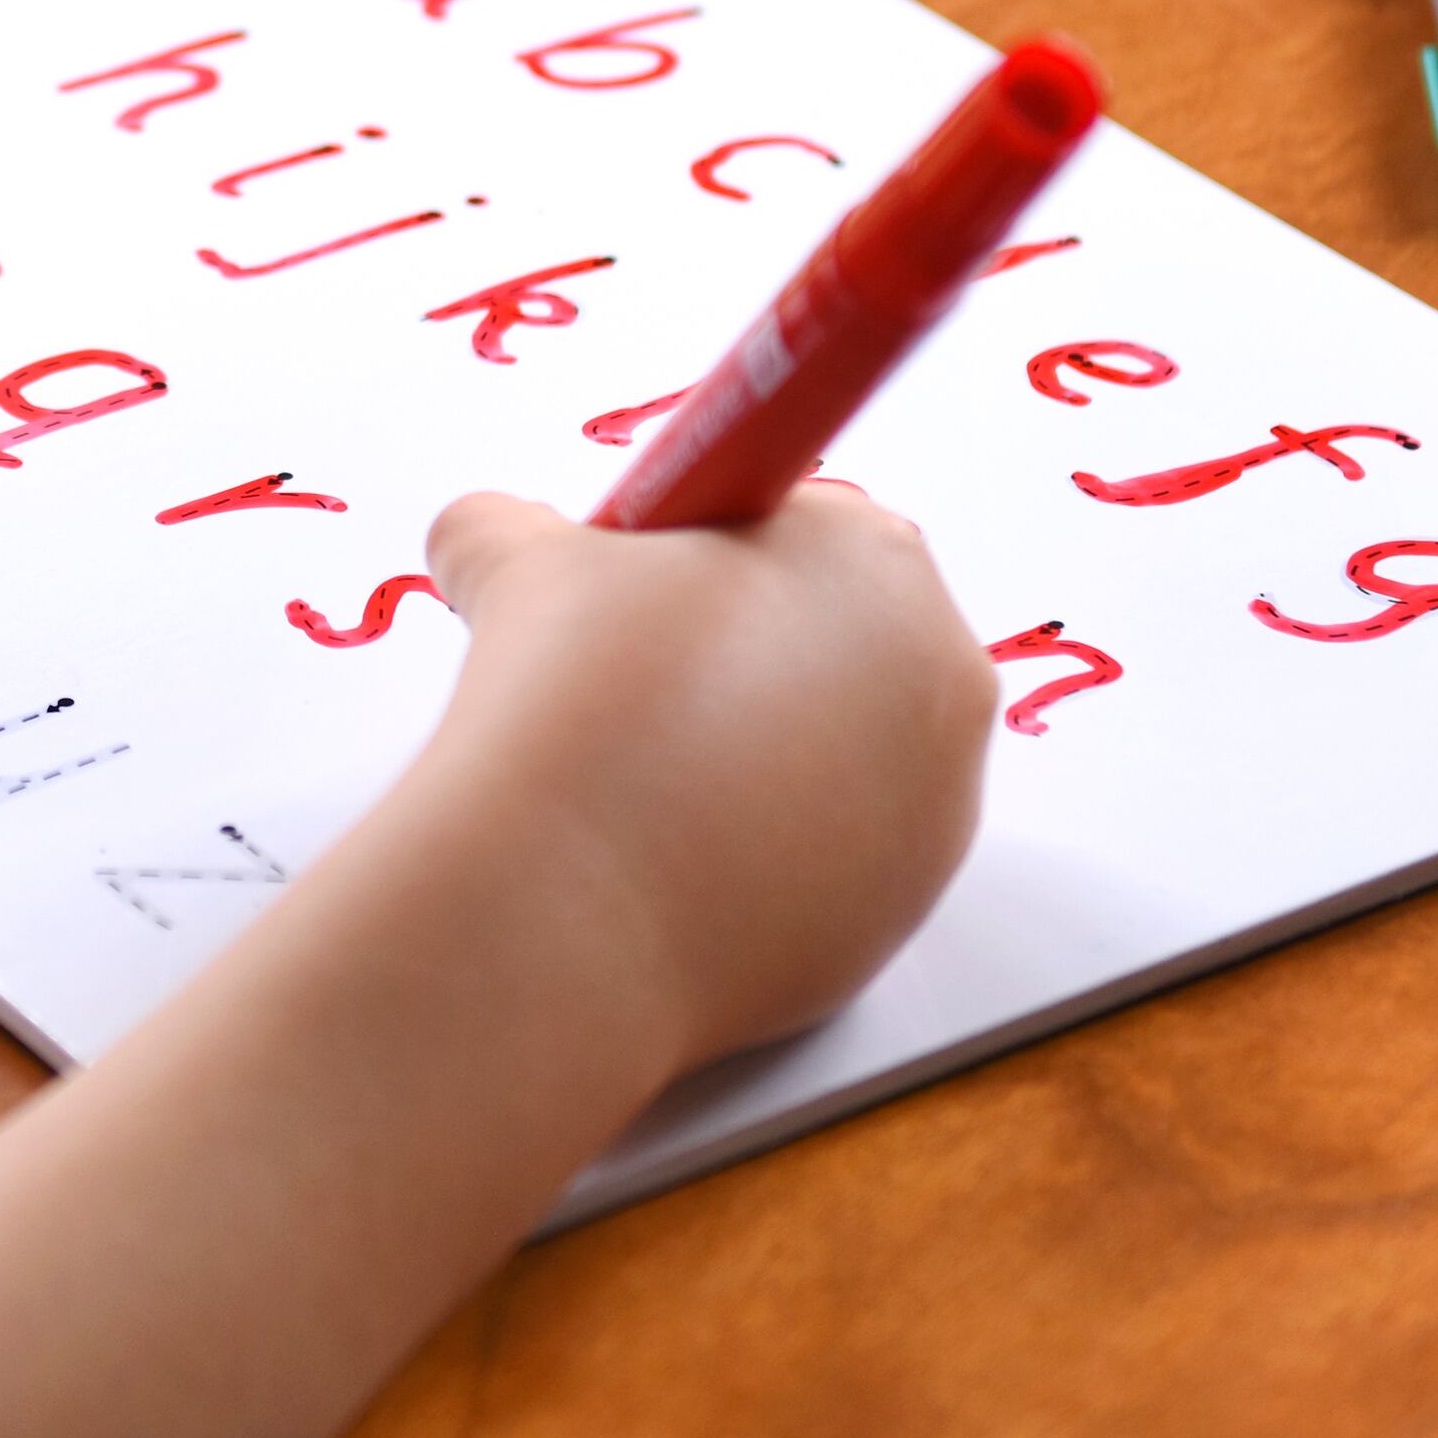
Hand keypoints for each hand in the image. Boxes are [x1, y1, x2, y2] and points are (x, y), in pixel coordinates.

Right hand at [404, 481, 991, 1075]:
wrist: (572, 915)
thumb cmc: (576, 718)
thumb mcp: (518, 562)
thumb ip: (520, 527)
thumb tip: (497, 537)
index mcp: (871, 555)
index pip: (796, 523)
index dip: (701, 558)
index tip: (638, 600)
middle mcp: (940, 671)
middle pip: (833, 637)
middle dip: (742, 654)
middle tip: (634, 692)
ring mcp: (939, 803)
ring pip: (838, 750)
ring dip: (756, 753)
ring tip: (646, 780)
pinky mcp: (909, 912)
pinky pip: (837, 855)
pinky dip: (766, 850)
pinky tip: (676, 855)